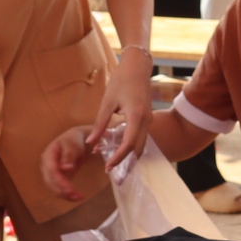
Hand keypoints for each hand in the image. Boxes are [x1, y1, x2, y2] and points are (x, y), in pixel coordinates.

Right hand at [42, 124, 99, 201]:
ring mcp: (50, 173)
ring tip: (79, 198)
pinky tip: (77, 197)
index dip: (59, 181)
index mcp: (48, 155)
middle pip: (50, 181)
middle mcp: (46, 166)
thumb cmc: (73, 140)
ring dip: (65, 195)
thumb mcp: (72, 144)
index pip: (51, 170)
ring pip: (53, 188)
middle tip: (76, 196)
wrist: (74, 142)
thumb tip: (65, 168)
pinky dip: (67, 195)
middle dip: (62, 190)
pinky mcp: (57, 179)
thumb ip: (68, 155)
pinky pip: (59, 189)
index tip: (69, 189)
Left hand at [89, 49, 153, 172]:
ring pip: (142, 145)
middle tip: (112, 174)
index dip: (118, 158)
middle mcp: (146, 120)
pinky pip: (142, 137)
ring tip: (116, 166)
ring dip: (130, 156)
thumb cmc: (121, 80)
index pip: (128, 144)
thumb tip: (91, 144)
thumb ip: (99, 124)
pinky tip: (122, 151)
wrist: (138, 66)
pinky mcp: (147, 118)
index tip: (108, 168)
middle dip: (126, 163)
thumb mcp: (107, 102)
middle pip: (138, 149)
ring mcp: (149, 119)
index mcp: (136, 116)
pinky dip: (133, 147)